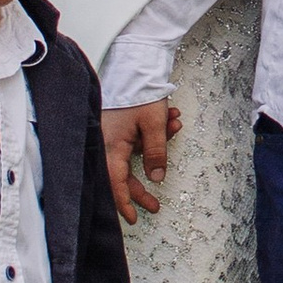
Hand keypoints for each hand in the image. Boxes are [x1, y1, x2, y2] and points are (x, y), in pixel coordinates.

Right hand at [104, 100, 180, 225]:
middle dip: (142, 188)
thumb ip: (156, 153)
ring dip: (157, 147)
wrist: (135, 64)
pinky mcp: (117, 127)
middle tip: (155, 206)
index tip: (132, 219)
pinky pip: (134, 139)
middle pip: (122, 175)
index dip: (123, 203)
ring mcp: (111, 135)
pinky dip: (153, 134)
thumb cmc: (140, 92)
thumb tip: (156, 178)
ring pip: (133, 155)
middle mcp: (106, 143)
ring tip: (175, 125)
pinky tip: (171, 119)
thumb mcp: (154, 124)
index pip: (115, 183)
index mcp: (111, 145)